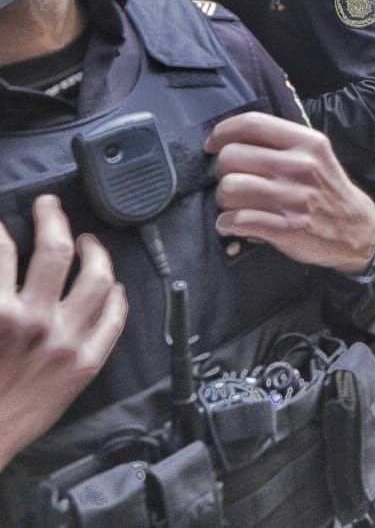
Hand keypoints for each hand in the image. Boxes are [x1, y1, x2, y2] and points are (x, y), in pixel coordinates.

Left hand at [0, 196, 127, 469]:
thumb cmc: (16, 414)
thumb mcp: (68, 389)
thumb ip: (89, 349)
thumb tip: (103, 308)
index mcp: (84, 355)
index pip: (113, 301)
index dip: (109, 275)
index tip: (102, 264)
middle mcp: (59, 332)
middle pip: (87, 268)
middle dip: (80, 237)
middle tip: (64, 218)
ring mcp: (23, 319)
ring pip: (48, 253)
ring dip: (48, 223)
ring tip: (43, 210)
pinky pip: (3, 262)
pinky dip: (3, 241)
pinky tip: (3, 234)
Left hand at [208, 112, 374, 275]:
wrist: (355, 229)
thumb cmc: (326, 189)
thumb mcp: (315, 156)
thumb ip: (281, 144)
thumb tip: (230, 139)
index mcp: (307, 143)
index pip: (252, 123)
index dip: (223, 132)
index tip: (213, 144)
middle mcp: (300, 166)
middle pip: (231, 157)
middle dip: (222, 171)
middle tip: (232, 180)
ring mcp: (294, 198)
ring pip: (229, 188)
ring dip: (223, 199)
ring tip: (233, 204)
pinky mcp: (287, 228)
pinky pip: (237, 219)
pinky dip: (227, 223)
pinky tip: (233, 223)